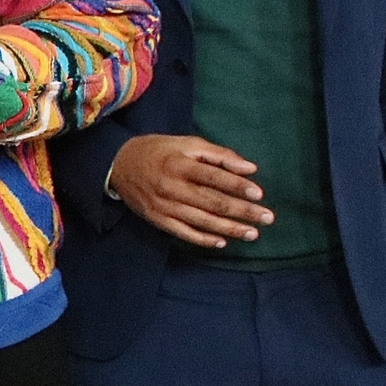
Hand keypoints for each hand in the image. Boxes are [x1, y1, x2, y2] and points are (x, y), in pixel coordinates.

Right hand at [107, 133, 270, 247]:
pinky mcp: (158, 220)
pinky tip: (222, 242)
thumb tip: (249, 168)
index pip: (215, 178)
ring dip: (229, 229)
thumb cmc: (159, 151)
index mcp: (181, 165)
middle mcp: (173, 187)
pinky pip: (184, 233)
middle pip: (213, 202)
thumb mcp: (187, 143)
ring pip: (202, 221)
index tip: (259, 194)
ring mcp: (165, 207)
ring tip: (252, 233)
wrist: (118, 164)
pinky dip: (203, 239)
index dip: (238, 186)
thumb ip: (218, 154)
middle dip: (242, 211)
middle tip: (267, 218)